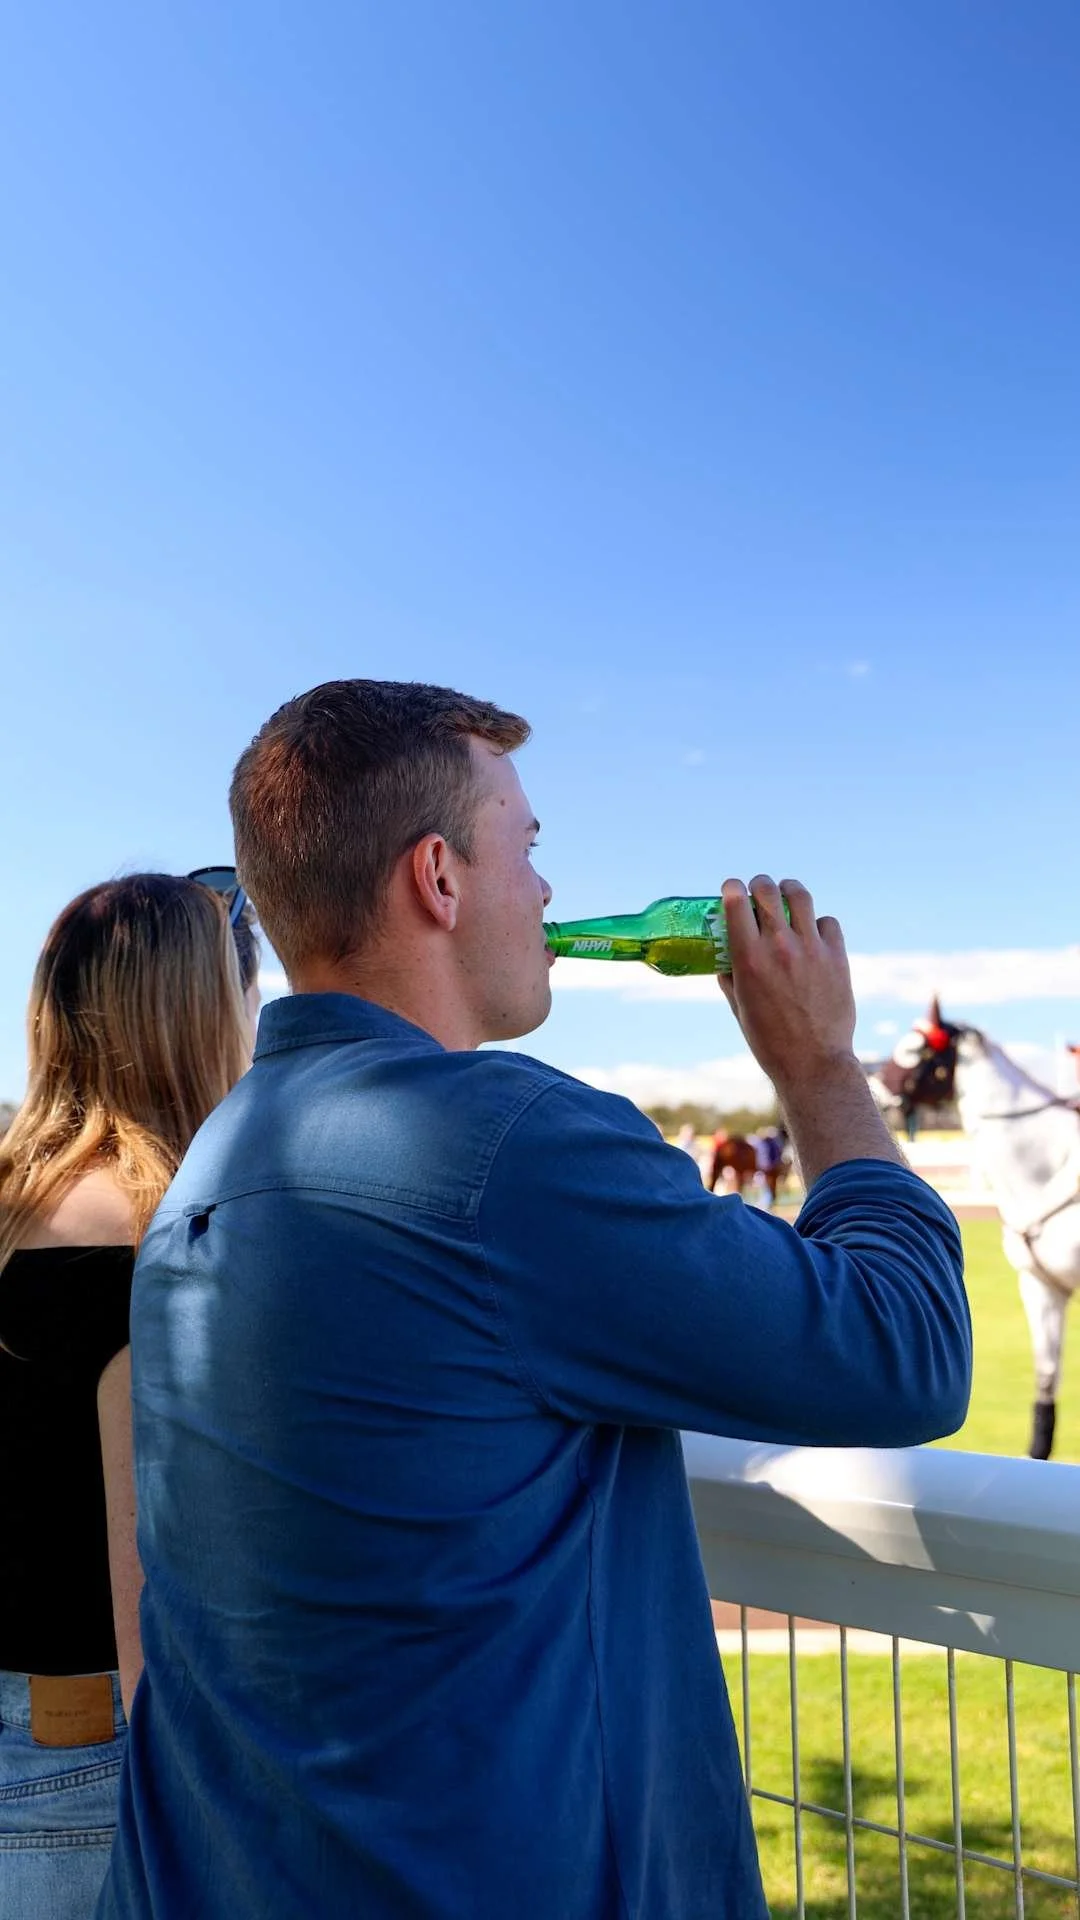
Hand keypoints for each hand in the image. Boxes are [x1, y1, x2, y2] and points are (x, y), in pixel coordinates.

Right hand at [717, 876, 856, 1091]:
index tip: (731, 889)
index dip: (732, 888)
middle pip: (768, 890)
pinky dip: (818, 922)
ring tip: (788, 893)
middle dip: (759, 884)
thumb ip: (730, 979)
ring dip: (790, 890)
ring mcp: (810, 949)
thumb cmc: (769, 1041)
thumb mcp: (739, 1008)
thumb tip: (724, 962)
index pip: (736, 902)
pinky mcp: (836, 956)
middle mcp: (779, 946)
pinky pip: (828, 922)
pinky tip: (813, 932)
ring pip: (800, 896)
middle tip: (759, 889)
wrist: (812, 1062)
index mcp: (748, 958)